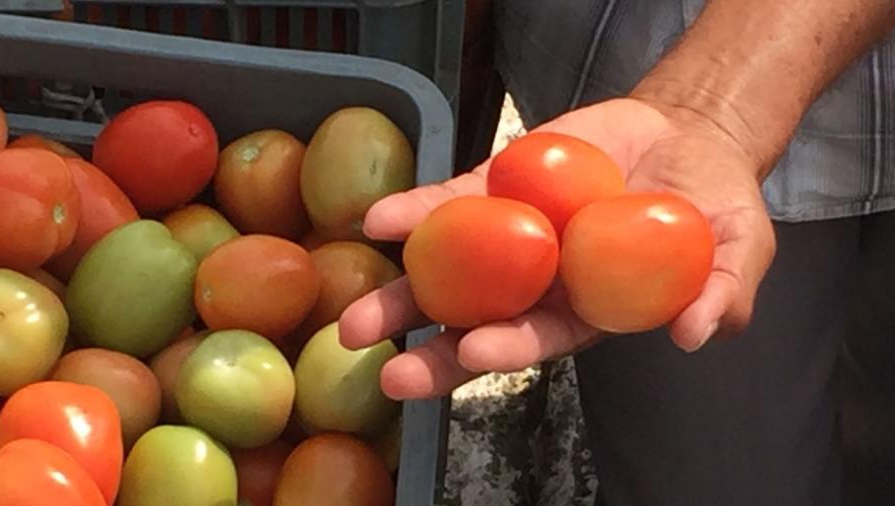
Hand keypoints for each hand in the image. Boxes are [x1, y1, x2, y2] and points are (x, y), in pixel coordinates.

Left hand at [339, 97, 775, 399]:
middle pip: (479, 321)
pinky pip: (451, 201)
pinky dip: (416, 213)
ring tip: (355, 319)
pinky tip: (379, 222)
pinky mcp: (498, 186)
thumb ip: (723, 291)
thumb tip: (699, 336)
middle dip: (433, 351)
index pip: (541, 338)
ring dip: (403, 292)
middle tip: (389, 371)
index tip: (474, 352)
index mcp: (588, 308)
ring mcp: (513, 234)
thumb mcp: (739, 246)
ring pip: (450, 270)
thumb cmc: (714, 203)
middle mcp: (540, 281)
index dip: (507, 348)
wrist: (687, 135)